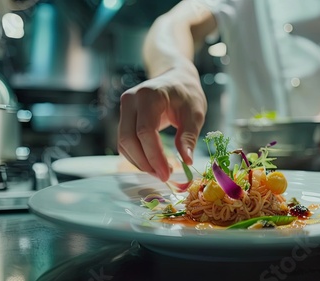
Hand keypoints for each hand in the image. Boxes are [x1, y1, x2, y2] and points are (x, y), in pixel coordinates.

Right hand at [118, 66, 206, 180]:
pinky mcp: (123, 117)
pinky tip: (152, 164)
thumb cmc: (187, 95)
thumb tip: (187, 160)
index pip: (145, 131)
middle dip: (145, 162)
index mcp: (150, 95)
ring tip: (160, 172)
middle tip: (164, 176)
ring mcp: (124, 107)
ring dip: (140, 162)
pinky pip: (125, 141)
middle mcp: (131, 99)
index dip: (154, 156)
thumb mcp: (195, 113)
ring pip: (123, 143)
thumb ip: (189, 136)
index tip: (167, 174)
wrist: (175, 78)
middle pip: (128, 139)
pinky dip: (136, 156)